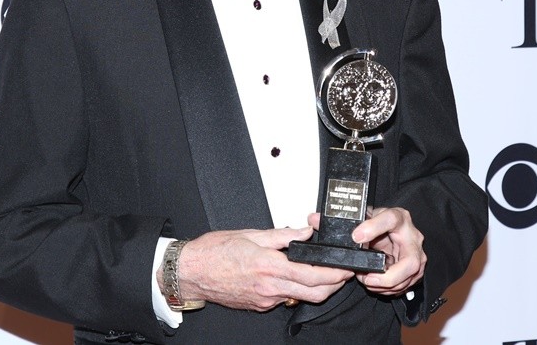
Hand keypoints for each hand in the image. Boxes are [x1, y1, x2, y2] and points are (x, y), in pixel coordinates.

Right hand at [166, 227, 353, 310]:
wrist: (191, 272)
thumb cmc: (214, 251)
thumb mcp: (251, 234)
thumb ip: (282, 235)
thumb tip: (305, 232)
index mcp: (269, 266)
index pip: (313, 274)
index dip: (335, 273)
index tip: (346, 267)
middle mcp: (270, 287)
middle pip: (315, 294)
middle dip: (335, 285)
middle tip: (343, 273)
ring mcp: (265, 299)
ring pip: (302, 298)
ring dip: (318, 289)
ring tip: (324, 274)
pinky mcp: (260, 305)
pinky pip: (285, 299)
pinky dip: (295, 290)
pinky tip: (295, 278)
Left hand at [309, 206, 425, 296]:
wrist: (394, 230)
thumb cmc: (380, 223)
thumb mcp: (364, 217)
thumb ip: (341, 219)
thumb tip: (313, 220)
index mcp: (398, 217)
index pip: (390, 219)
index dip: (373, 228)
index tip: (356, 237)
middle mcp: (412, 237)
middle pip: (410, 262)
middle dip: (388, 276)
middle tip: (366, 277)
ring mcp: (417, 255)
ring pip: (408, 277)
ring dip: (385, 285)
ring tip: (365, 280)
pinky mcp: (416, 271)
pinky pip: (405, 285)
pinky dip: (387, 289)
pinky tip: (373, 283)